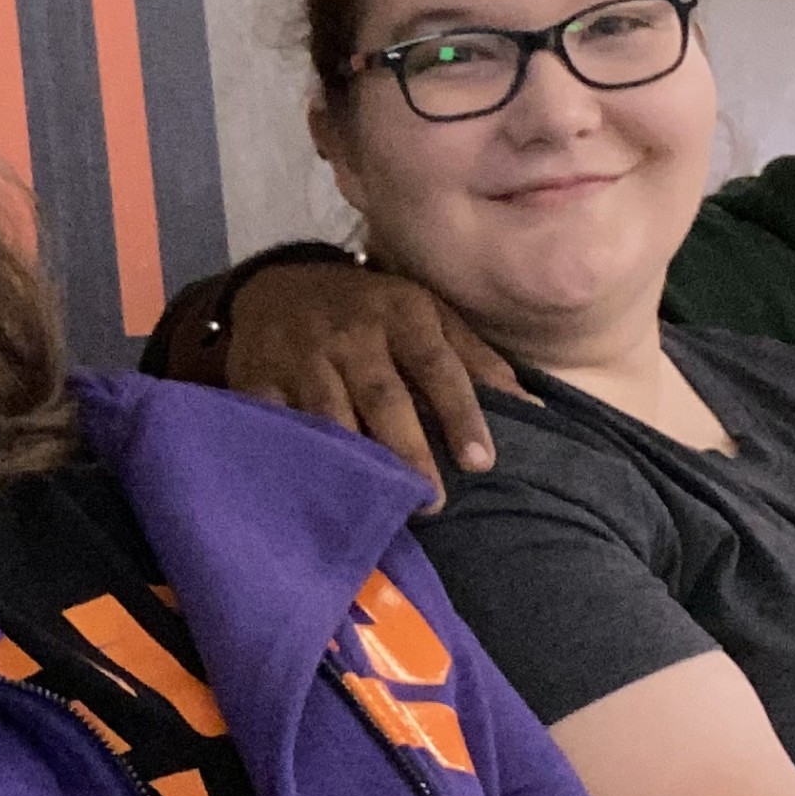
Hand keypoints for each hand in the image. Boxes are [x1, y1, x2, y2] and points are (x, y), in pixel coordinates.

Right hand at [223, 261, 519, 504]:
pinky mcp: (258, 380)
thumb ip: (477, 361)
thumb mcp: (427, 316)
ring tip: (379, 508)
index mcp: (401, 312)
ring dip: (355, 463)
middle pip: (383, 397)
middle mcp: (351, 332)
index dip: (460, 414)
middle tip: (432, 503)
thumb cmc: (371, 312)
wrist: (278, 286)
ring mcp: (300, 356)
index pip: (437, 366)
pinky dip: (297, 459)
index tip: (481, 463)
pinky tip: (317, 491)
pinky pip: (278, 425)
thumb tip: (536, 411)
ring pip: (329, 416)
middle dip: (408, 450)